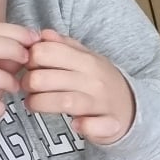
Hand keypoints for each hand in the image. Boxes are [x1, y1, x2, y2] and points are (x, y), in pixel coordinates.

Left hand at [22, 30, 134, 145]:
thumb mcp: (87, 58)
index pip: (46, 52)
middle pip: (44, 78)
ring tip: (33, 104)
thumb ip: (64, 46)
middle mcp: (94, 79)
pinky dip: (84, 126)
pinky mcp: (108, 125)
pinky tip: (76, 124)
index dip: (30, 59)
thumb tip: (43, 34)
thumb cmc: (101, 81)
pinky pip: (94, 126)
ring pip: (63, 101)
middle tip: (27, 88)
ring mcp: (101, 103)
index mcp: (87, 60)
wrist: (133, 108)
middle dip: (27, 83)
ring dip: (39, 104)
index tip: (31, 67)